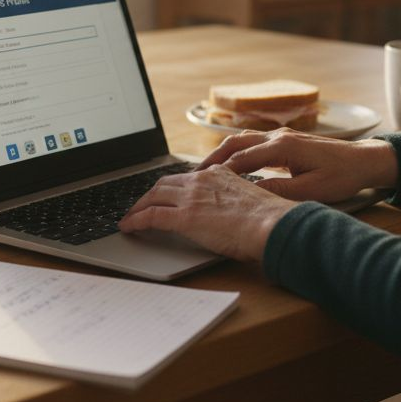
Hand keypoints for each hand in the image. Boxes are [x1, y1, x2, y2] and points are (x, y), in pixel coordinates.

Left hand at [118, 166, 296, 261]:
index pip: (186, 178)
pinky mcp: (184, 217)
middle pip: (164, 183)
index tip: (165, 195)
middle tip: (140, 205)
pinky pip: (151, 216)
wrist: (272, 225)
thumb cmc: (269, 220)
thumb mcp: (248, 201)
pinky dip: (136, 221)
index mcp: (218, 174)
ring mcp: (191, 197)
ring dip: (138, 207)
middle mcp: (202, 180)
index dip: (171, 187)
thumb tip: (228, 217)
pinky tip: (128, 227)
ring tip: (130, 217)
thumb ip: (232, 202)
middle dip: (149, 195)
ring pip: (153, 196)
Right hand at [199, 128, 397, 203]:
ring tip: (204, 171)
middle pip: (236, 143)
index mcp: (284, 147)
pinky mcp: (285, 140)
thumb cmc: (342, 176)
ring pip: (242, 140)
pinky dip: (236, 152)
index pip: (242, 159)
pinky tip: (229, 165)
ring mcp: (282, 135)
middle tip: (193, 176)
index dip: (220, 172)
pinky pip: (252, 143)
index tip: (201, 184)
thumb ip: (280, 192)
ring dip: (222, 154)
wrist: (365, 160)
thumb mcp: (312, 191)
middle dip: (212, 159)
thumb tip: (250, 196)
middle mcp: (279, 136)